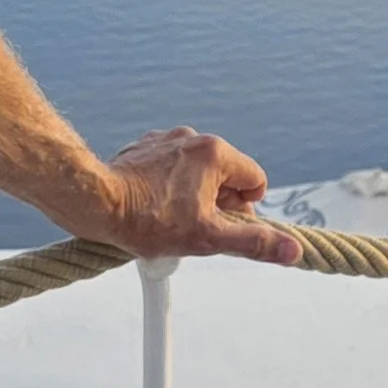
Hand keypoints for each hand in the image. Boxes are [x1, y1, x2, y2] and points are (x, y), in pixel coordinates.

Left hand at [90, 125, 299, 265]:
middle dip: (218, 204)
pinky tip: (152, 206)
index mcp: (215, 152)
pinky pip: (171, 168)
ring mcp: (165, 140)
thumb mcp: (208, 238)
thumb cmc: (149, 220)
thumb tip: (293, 249)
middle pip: (226, 175)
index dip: (245, 210)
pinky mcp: (143, 148)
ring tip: (169, 218)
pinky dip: (170, 187)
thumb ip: (253, 242)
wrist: (94, 203)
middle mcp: (192, 138)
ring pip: (197, 172)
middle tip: (193, 226)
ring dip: (193, 196)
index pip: (255, 180)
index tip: (221, 224)